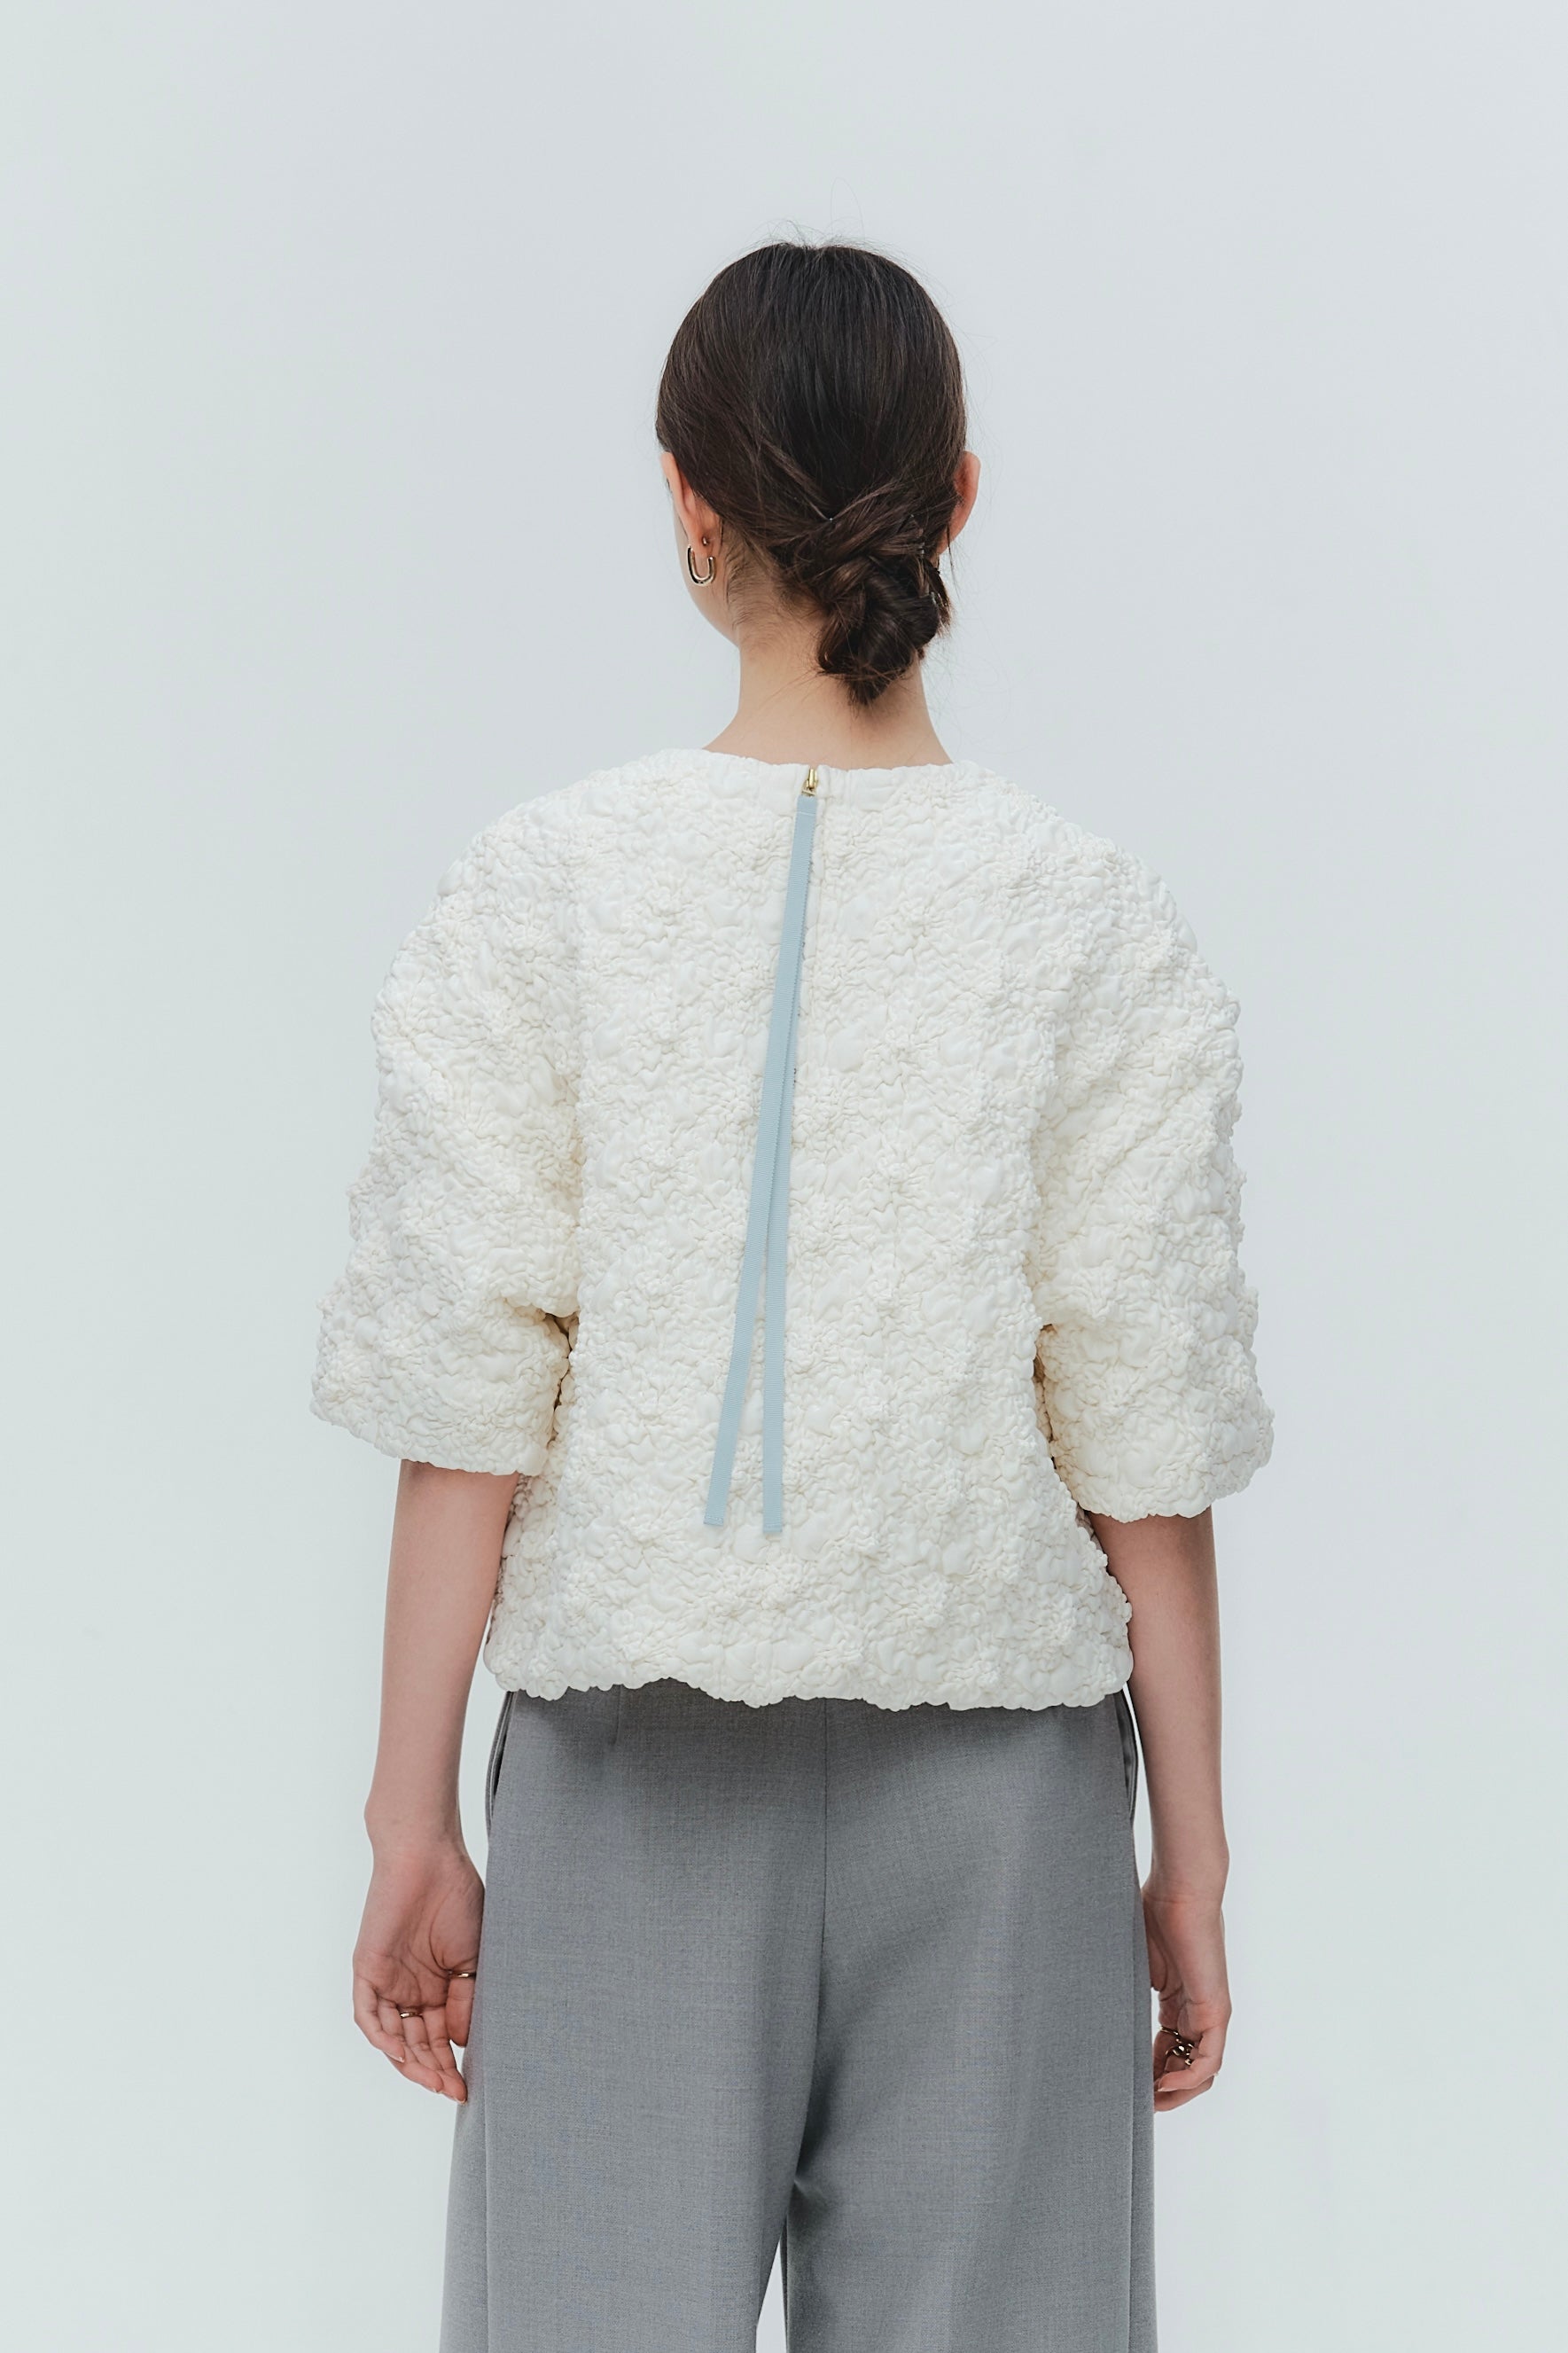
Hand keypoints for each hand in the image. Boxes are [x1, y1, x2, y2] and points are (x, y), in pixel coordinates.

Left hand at [352, 1840, 483, 2100]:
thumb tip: (459, 2044)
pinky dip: (381, 2035)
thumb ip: (466, 2001)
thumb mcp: (473, 1957)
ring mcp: (387, 1981)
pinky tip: (400, 2052)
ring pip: (392, 2036)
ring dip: (409, 2061)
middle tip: (452, 2090)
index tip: (467, 2087)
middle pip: (416, 2044)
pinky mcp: (367, 1970)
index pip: (439, 2038)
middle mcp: (410, 1989)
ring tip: (431, 2079)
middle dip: (433, 2070)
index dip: (451, 2064)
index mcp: (436, 1987)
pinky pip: (368, 2013)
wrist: (429, 1859)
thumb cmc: (457, 1897)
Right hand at [1142, 1884, 1230, 2111]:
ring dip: (1176, 2092)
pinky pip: (1209, 2060)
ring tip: (1148, 2101)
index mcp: (1178, 2001)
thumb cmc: (1153, 1913)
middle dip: (1160, 2090)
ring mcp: (1209, 2013)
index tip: (1124, 2085)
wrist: (1180, 1889)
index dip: (1147, 2072)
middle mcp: (1197, 2012)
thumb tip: (1088, 2012)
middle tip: (1134, 2102)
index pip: (1167, 2050)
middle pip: (1185, 2067)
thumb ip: (1125, 1989)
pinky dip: (1188, 2079)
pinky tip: (1163, 2085)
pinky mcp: (1216, 2010)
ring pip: (1200, 2071)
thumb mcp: (1133, 1962)